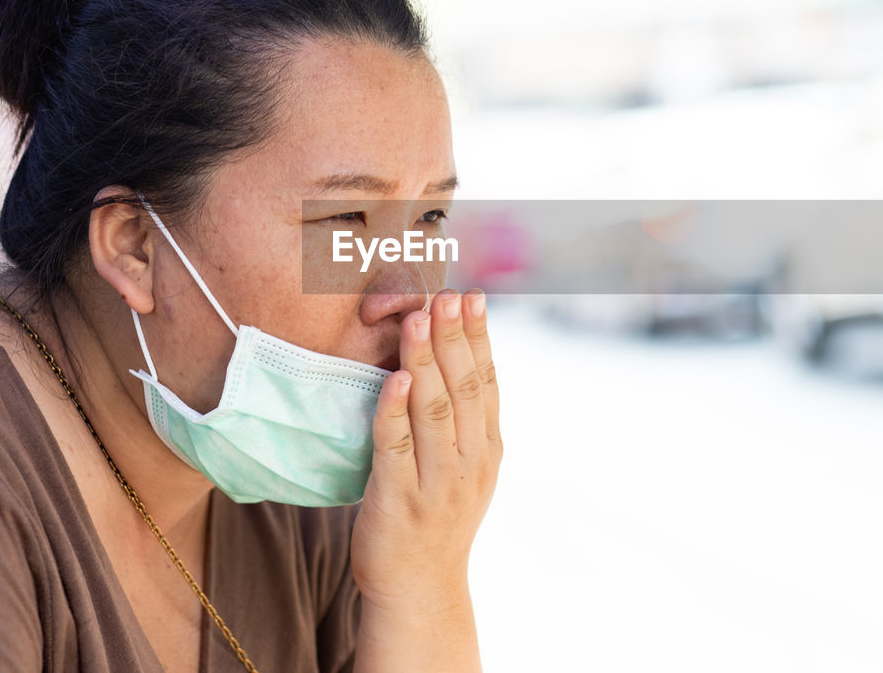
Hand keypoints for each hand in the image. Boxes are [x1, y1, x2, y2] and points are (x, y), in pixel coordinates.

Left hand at [351, 287, 501, 614]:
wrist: (420, 589)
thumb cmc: (434, 519)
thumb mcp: (465, 468)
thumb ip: (463, 420)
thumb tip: (456, 357)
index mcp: (488, 449)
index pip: (487, 382)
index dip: (479, 337)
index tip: (472, 296)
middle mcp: (470, 463)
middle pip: (463, 388)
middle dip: (453, 337)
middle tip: (445, 295)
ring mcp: (437, 482)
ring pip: (433, 410)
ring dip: (426, 360)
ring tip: (419, 318)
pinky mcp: (399, 500)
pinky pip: (396, 447)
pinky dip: (395, 410)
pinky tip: (394, 378)